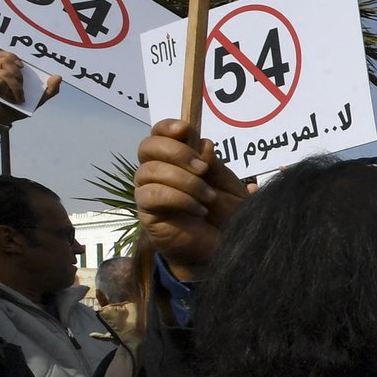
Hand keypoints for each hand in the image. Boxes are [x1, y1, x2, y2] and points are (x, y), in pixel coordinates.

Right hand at [0, 50, 59, 124]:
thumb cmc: (11, 110)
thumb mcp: (35, 101)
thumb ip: (48, 90)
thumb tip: (58, 77)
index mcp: (3, 69)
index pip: (6, 53)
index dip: (14, 57)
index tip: (23, 67)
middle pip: (7, 59)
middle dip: (19, 75)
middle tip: (20, 89)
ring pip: (4, 70)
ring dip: (14, 86)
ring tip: (14, 97)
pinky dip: (5, 89)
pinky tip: (4, 97)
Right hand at [135, 118, 247, 278]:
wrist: (223, 250)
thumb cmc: (225, 217)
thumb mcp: (229, 187)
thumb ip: (215, 165)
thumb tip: (202, 143)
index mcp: (177, 161)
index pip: (158, 134)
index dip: (167, 126)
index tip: (186, 129)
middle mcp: (158, 173)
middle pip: (147, 147)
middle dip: (176, 152)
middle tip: (203, 169)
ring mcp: (150, 193)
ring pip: (149, 171)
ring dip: (184, 181)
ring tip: (208, 198)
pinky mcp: (148, 213)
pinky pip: (151, 195)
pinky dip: (179, 199)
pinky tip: (199, 209)